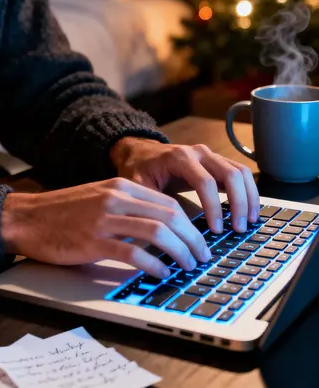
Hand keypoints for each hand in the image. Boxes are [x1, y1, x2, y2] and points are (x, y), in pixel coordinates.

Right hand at [0, 178, 211, 279]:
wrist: (27, 218)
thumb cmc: (63, 213)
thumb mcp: (99, 201)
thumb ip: (128, 210)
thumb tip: (162, 230)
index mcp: (120, 187)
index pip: (168, 202)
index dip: (192, 224)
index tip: (201, 241)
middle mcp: (116, 198)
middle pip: (170, 215)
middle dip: (193, 239)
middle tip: (202, 257)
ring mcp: (104, 219)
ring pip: (157, 232)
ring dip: (179, 252)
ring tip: (187, 267)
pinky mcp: (93, 241)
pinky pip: (133, 252)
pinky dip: (153, 265)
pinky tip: (160, 273)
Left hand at [109, 137, 259, 233]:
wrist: (140, 152)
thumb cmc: (139, 170)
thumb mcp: (137, 186)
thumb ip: (151, 206)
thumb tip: (166, 235)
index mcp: (180, 157)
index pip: (206, 182)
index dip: (214, 208)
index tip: (217, 231)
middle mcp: (199, 153)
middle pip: (230, 174)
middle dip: (239, 203)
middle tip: (239, 229)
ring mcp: (210, 156)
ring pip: (240, 172)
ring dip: (249, 197)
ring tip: (249, 222)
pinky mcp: (217, 162)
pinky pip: (240, 173)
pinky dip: (249, 191)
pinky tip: (249, 212)